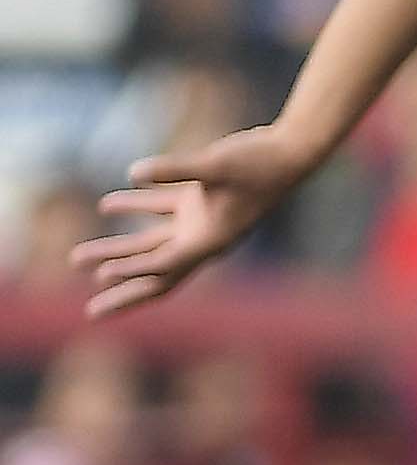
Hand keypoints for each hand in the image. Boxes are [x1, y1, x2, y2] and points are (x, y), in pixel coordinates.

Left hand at [77, 120, 322, 315]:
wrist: (292, 152)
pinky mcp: (200, 200)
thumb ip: (174, 169)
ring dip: (115, 250)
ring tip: (77, 257)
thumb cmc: (259, 162)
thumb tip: (132, 172)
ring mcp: (200, 221)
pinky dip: (134, 208)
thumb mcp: (216, 164)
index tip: (101, 275)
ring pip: (150, 244)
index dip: (132, 271)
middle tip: (89, 312)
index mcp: (211, 241)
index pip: (164, 264)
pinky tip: (106, 205)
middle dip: (121, 291)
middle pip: (155, 275)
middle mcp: (204, 239)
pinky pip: (160, 210)